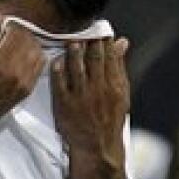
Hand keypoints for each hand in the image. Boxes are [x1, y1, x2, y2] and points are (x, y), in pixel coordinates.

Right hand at [0, 13, 48, 125]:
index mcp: (0, 63)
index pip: (18, 34)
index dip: (11, 26)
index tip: (2, 27)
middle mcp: (16, 73)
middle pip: (30, 43)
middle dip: (21, 34)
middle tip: (7, 35)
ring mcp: (24, 84)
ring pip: (38, 54)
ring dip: (29, 46)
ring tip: (15, 46)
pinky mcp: (26, 92)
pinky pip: (38, 69)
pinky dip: (33, 59)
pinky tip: (20, 58)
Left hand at [51, 37, 129, 157]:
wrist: (98, 148)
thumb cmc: (110, 120)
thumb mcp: (122, 93)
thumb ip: (119, 67)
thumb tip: (122, 42)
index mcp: (114, 86)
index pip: (110, 56)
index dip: (104, 41)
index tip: (100, 31)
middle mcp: (99, 89)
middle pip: (93, 59)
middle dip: (89, 43)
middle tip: (84, 33)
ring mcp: (81, 97)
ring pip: (76, 68)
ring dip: (73, 52)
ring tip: (71, 42)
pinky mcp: (65, 105)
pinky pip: (59, 83)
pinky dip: (58, 70)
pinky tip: (56, 61)